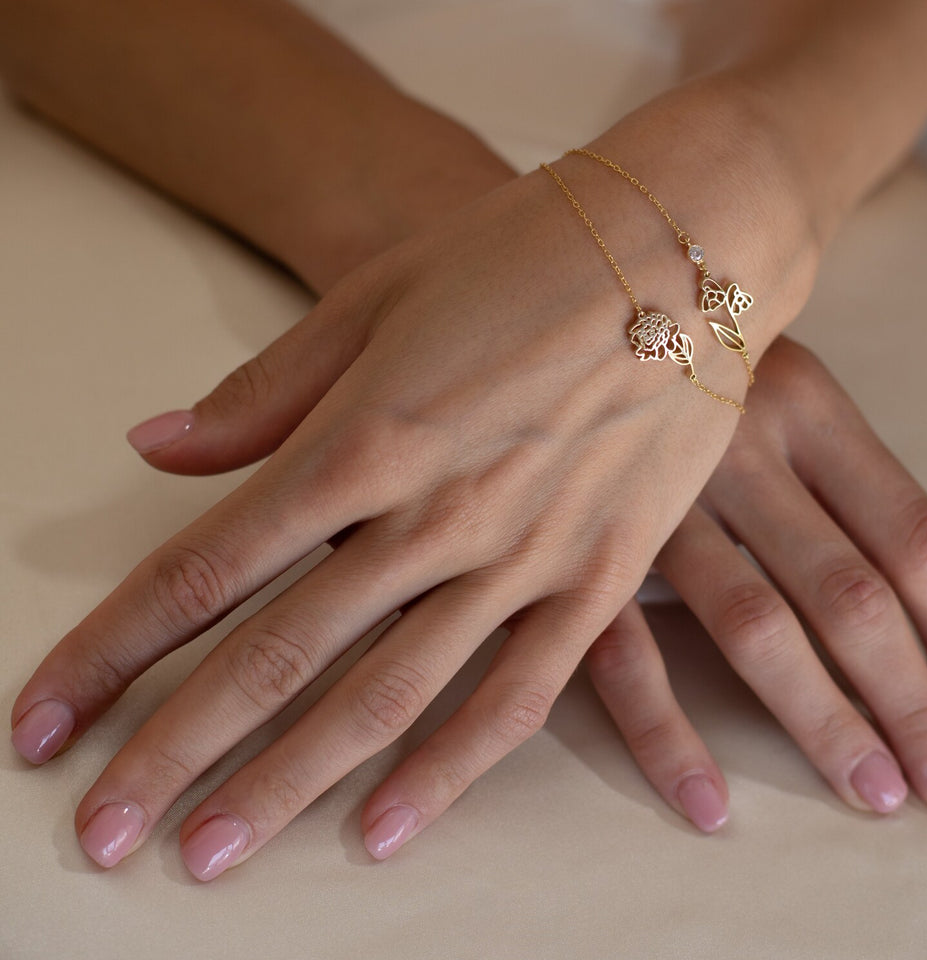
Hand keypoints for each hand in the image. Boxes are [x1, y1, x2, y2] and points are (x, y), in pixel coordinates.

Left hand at [12, 111, 806, 876]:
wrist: (684, 251)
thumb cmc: (523, 253)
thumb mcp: (377, 295)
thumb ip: (266, 391)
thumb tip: (156, 445)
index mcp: (367, 433)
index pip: (208, 565)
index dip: (114, 648)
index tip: (48, 719)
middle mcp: (436, 512)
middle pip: (280, 654)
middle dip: (177, 748)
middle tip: (101, 831)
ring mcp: (524, 555)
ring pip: (387, 696)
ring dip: (290, 782)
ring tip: (213, 853)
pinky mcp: (599, 577)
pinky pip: (517, 694)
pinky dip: (448, 769)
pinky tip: (385, 830)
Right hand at [586, 336, 926, 829]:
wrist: (566, 326)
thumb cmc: (689, 367)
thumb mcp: (778, 384)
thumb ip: (836, 475)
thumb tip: (912, 604)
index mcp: (804, 403)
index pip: (914, 536)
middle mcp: (735, 446)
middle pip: (850, 593)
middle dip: (911, 703)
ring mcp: (652, 499)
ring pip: (752, 625)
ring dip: (821, 722)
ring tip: (873, 792)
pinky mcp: (581, 545)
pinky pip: (628, 653)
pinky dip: (668, 734)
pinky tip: (708, 802)